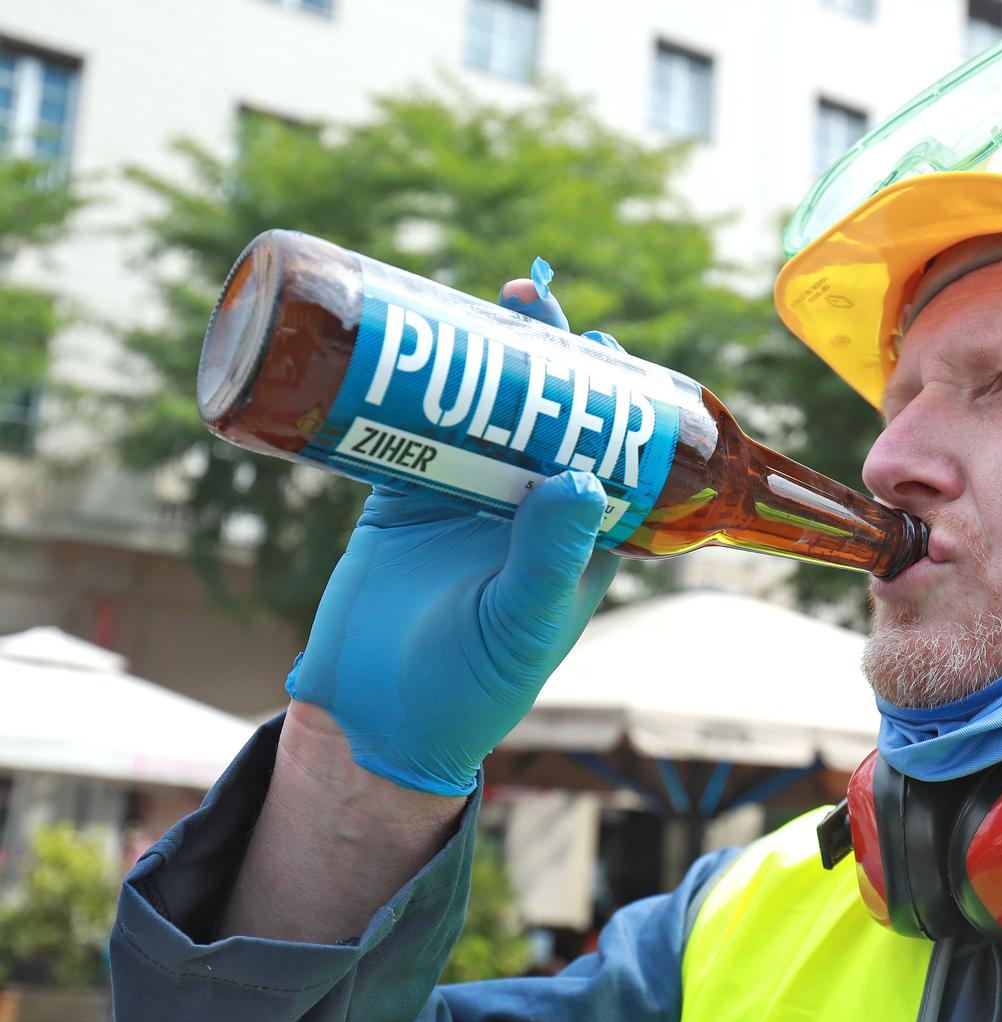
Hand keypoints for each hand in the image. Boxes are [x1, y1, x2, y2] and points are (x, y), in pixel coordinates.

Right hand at [285, 260, 620, 794]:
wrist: (374, 720)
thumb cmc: (468, 690)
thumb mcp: (519, 624)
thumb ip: (548, 557)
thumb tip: (579, 474)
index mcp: (577, 540)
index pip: (606, 453)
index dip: (608, 400)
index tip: (602, 347)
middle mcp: (528, 512)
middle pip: (544, 416)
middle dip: (544, 358)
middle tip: (535, 301)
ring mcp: (465, 500)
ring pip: (482, 413)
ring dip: (484, 359)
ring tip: (491, 300)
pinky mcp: (403, 499)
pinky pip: (410, 430)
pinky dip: (411, 390)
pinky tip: (412, 344)